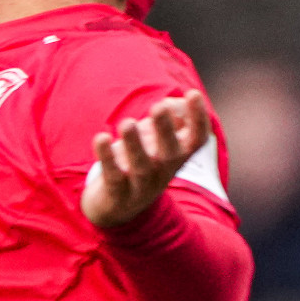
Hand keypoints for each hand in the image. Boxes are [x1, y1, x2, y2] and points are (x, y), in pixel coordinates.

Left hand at [82, 93, 210, 229]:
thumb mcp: (158, 138)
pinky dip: (107, 157)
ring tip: (127, 123)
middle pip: (171, 153)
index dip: (198, 118)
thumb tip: (172, 102)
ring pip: (141, 166)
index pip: (197, 140)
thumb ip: (171, 117)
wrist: (117, 207)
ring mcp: (141, 185)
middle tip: (159, 106)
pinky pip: (112, 175)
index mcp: (178, 156)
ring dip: (135, 144)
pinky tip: (101, 138)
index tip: (192, 93)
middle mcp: (164, 171)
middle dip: (165, 130)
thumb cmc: (142, 160)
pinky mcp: (117, 192)